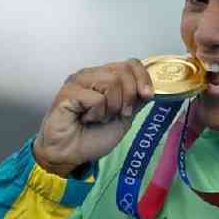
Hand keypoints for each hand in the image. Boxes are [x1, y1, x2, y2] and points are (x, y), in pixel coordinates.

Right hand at [33, 59, 153, 176]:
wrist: (70, 155)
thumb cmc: (92, 137)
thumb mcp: (123, 118)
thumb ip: (135, 100)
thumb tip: (150, 89)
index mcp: (104, 77)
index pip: (130, 63)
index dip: (143, 78)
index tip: (147, 96)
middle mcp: (91, 74)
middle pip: (123, 71)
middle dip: (128, 97)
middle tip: (117, 114)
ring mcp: (79, 81)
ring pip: (112, 82)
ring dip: (112, 107)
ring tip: (98, 118)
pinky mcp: (68, 92)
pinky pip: (97, 98)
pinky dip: (97, 114)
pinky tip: (85, 119)